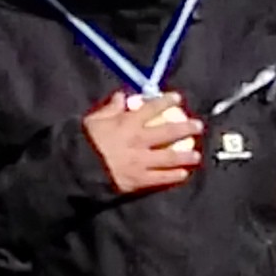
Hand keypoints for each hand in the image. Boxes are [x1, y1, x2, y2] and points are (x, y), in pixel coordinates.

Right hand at [84, 89, 203, 195]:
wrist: (77, 170)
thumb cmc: (83, 142)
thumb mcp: (93, 120)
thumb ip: (110, 108)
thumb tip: (122, 96)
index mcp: (128, 123)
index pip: (152, 108)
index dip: (166, 101)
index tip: (177, 98)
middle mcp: (140, 140)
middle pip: (168, 132)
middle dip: (186, 128)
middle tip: (198, 126)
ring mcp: (142, 161)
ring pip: (170, 157)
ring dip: (186, 155)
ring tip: (196, 155)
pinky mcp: (140, 179)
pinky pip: (161, 178)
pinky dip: (173, 176)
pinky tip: (182, 174)